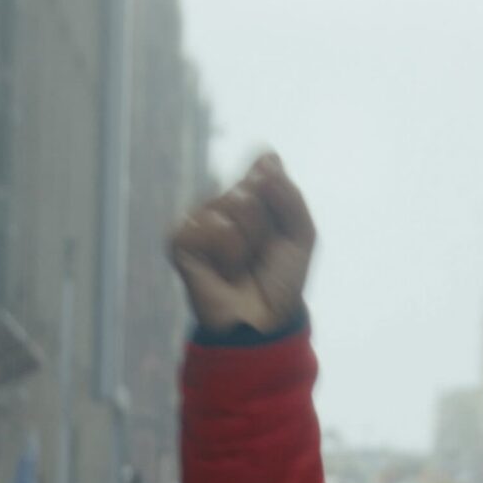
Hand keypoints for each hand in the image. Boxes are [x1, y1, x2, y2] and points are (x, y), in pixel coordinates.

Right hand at [169, 153, 314, 335]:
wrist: (263, 323)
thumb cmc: (282, 281)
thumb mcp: (302, 235)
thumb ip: (290, 195)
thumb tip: (265, 159)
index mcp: (251, 194)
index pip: (267, 166)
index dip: (281, 198)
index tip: (283, 229)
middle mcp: (222, 201)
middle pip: (252, 186)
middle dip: (266, 225)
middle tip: (261, 254)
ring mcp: (199, 220)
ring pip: (233, 204)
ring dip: (249, 241)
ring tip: (242, 265)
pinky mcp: (180, 239)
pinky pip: (210, 226)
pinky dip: (228, 251)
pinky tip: (224, 271)